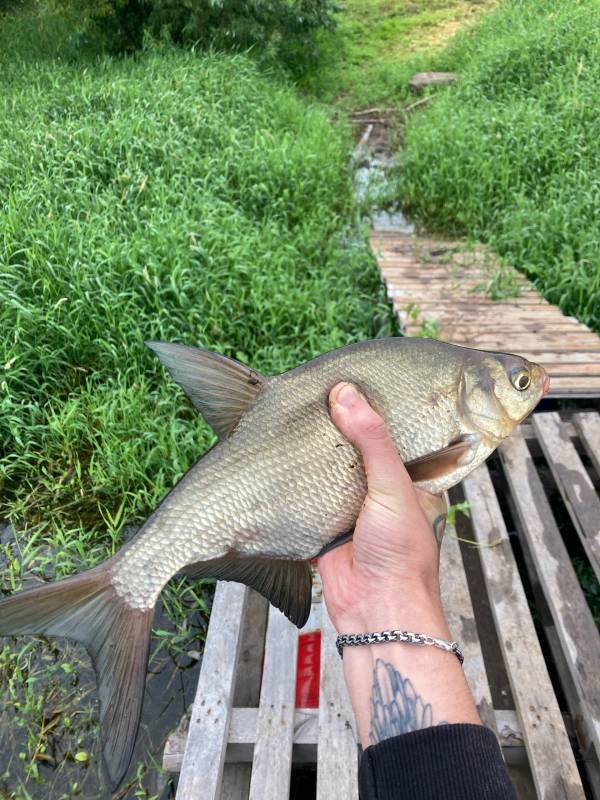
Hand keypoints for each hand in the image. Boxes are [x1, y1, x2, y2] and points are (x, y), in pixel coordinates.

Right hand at [319, 382, 448, 634]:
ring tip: (296, 417)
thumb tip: (345, 394)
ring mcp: (354, 510)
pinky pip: (311, 498)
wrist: (376, 613)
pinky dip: (298, 484)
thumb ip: (372, 441)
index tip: (354, 382)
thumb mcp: (393, 487)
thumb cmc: (401, 554)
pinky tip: (283, 458)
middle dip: (340, 431)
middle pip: (358, 452)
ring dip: (318, 456)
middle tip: (316, 395)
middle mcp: (383, 492)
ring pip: (333, 473)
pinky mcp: (327, 526)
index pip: (394, 434)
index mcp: (412, 479)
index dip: (376, 411)